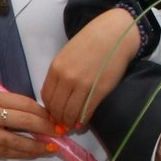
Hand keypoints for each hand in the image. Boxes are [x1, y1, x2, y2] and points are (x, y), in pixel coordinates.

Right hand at [0, 86, 57, 160]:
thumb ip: (10, 105)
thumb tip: (42, 115)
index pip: (25, 103)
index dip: (44, 112)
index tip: (55, 117)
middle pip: (26, 120)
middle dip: (47, 127)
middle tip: (60, 132)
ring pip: (20, 141)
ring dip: (40, 145)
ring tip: (53, 147)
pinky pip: (10, 152)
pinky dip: (26, 153)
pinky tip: (36, 153)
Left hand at [39, 6, 141, 131]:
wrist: (114, 35)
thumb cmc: (90, 42)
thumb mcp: (67, 55)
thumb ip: (60, 73)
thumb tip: (57, 96)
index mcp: (56, 68)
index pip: (46, 96)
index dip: (49, 109)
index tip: (53, 114)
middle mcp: (66, 78)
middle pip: (56, 107)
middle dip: (58, 118)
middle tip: (62, 123)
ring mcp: (82, 85)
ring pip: (70, 112)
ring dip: (69, 122)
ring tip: (72, 125)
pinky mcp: (99, 91)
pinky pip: (86, 111)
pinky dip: (82, 120)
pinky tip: (82, 122)